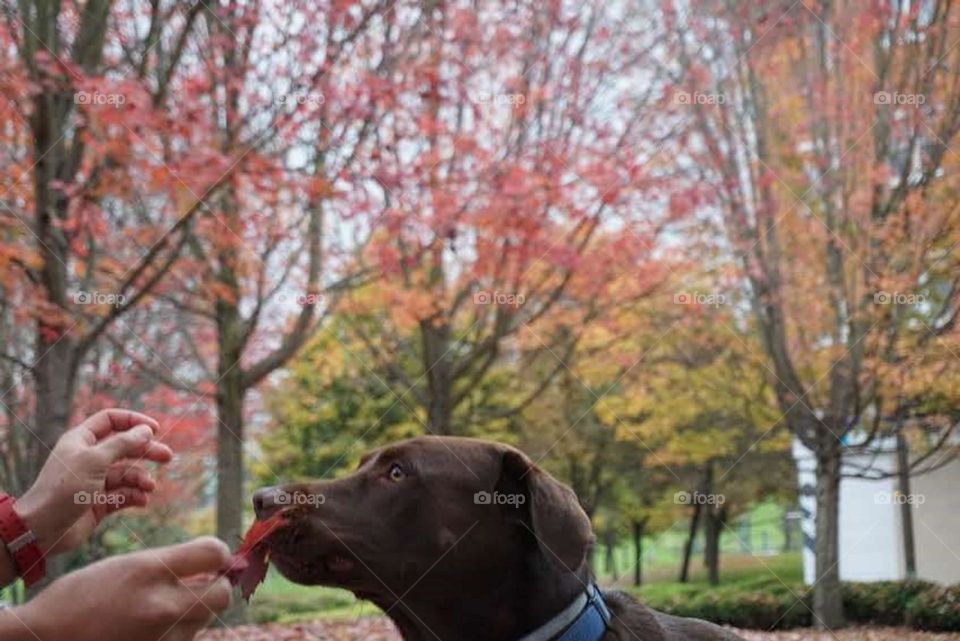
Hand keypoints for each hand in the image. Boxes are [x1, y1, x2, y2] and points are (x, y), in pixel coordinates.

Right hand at [10, 537, 231, 640]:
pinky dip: (179, 631)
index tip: (213, 557)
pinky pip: (185, 639)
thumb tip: (214, 562)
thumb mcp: (127, 565)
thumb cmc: (83, 595)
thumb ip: (170, 563)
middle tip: (202, 582)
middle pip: (222, 594)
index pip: (214, 552)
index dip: (219, 552)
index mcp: (150, 571)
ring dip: (195, 611)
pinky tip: (155, 626)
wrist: (47, 637)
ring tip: (164, 607)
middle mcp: (161, 605)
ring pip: (204, 620)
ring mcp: (161, 637)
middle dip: (217, 586)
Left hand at [16, 409, 172, 554]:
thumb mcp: (95, 460)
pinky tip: (142, 500)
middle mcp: (89, 458)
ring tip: (150, 487)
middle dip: (146, 452)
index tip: (155, 429)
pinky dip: (134, 496)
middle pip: (125, 447)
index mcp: (82, 440)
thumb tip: (146, 430)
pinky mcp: (99, 503)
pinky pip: (123, 495)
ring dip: (140, 479)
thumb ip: (123, 444)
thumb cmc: (63, 489)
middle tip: (168, 457)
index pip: (111, 420)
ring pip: (126, 473)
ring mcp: (94, 481)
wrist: (43, 529)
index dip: (133, 421)